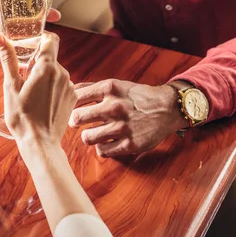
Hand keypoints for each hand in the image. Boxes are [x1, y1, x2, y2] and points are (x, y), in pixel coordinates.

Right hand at [0, 0, 60, 50]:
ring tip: (26, 44)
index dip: (14, 12)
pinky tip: (15, 50)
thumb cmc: (5, 3)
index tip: (28, 21)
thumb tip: (57, 15)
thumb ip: (36, 6)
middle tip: (31, 37)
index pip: (0, 0)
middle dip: (15, 30)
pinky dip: (5, 48)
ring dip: (11, 41)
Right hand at [0, 32, 75, 145]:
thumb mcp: (10, 86)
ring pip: (55, 72)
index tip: (28, 48)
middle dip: (36, 64)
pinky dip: (52, 88)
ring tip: (31, 95)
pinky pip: (61, 85)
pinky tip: (42, 102)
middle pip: (50, 58)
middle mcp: (63, 73)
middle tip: (23, 80)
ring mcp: (70, 86)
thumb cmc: (22, 116)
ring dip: (44, 77)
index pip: (50, 39)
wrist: (40, 142)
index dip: (39, 40)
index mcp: (47, 67)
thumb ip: (8, 59)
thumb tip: (0, 36)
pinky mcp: (73, 97)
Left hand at [69, 80, 188, 156]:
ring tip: (93, 133)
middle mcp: (114, 107)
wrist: (167, 109)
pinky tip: (106, 142)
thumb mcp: (116, 85)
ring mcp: (122, 127)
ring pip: (87, 138)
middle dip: (73, 121)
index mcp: (109, 89)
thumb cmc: (137, 97)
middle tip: (77, 122)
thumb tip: (68, 89)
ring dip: (88, 136)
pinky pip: (102, 151)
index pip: (75, 97)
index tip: (70, 108)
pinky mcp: (129, 144)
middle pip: (76, 118)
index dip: (68, 104)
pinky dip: (101, 148)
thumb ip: (91, 87)